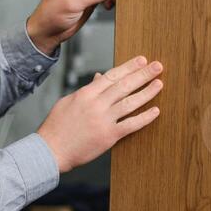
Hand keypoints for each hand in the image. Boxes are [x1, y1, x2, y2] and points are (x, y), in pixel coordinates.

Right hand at [36, 55, 163, 173]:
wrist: (51, 150)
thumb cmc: (57, 127)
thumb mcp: (69, 102)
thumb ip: (88, 90)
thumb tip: (100, 77)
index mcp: (86, 94)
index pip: (112, 76)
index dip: (129, 67)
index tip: (141, 60)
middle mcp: (96, 104)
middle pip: (124, 85)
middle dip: (143, 74)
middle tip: (157, 66)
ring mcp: (103, 120)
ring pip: (130, 103)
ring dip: (147, 92)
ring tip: (159, 83)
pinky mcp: (108, 136)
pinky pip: (131, 125)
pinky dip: (145, 118)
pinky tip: (156, 111)